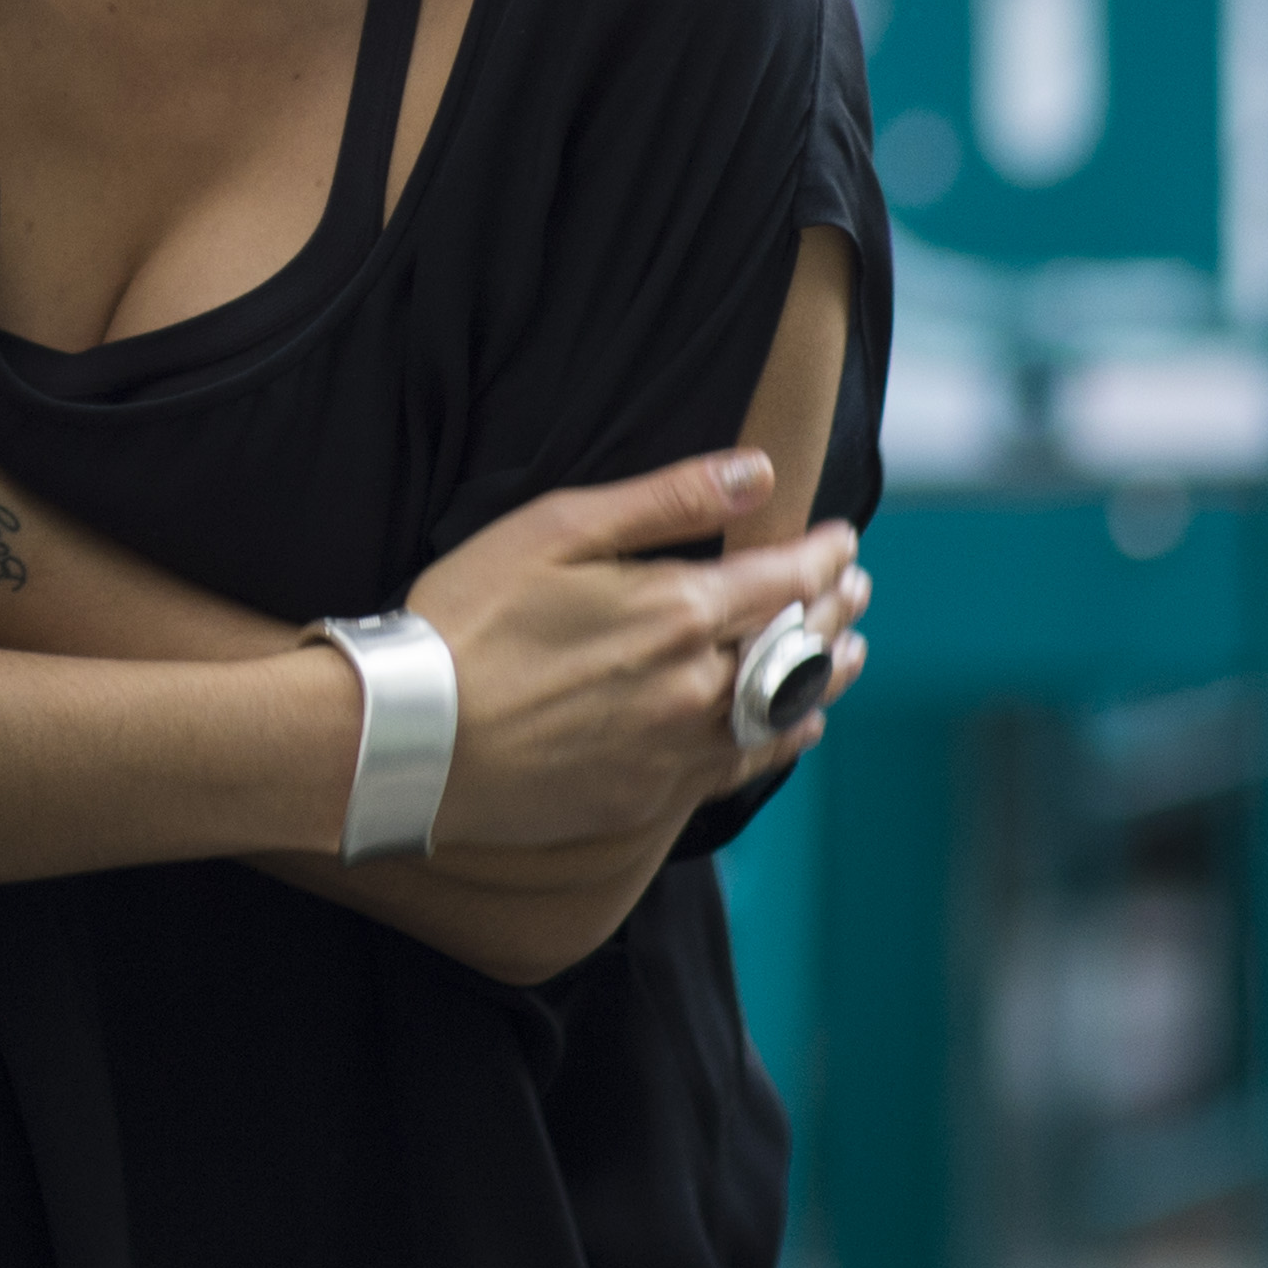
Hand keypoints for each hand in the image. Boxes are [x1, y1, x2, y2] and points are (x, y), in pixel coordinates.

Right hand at [393, 454, 871, 854]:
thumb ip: (666, 499)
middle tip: (856, 585)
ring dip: (828, 672)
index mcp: (679, 611)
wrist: (410, 737)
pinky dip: (785, 736)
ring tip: (854, 650)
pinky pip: (744, 764)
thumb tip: (758, 472)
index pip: (784, 577)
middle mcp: (697, 686)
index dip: (822, 554)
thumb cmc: (469, 618)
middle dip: (834, 606)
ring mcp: (678, 748)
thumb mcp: (558, 530)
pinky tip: (800, 725)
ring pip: (784, 706)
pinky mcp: (651, 794)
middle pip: (797, 643)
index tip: (843, 538)